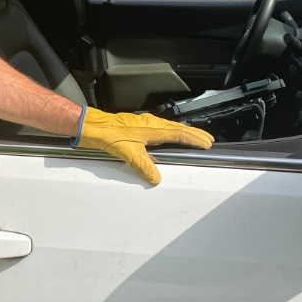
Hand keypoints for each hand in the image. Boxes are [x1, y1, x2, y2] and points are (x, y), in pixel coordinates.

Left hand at [76, 108, 212, 184]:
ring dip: (185, 133)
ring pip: (171, 127)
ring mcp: (145, 123)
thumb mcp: (128, 153)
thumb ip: (144, 166)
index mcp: (153, 128)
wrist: (93, 126)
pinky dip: (173, 132)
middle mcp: (151, 123)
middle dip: (195, 134)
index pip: (180, 133)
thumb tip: (156, 178)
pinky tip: (170, 137)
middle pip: (179, 128)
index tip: (207, 144)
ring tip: (194, 137)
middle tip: (207, 140)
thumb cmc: (108, 134)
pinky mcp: (138, 126)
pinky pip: (162, 128)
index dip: (194, 139)